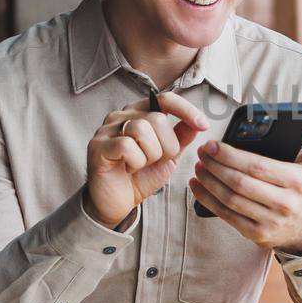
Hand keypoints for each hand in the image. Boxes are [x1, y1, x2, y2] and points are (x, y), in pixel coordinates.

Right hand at [85, 93, 207, 227]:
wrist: (117, 203)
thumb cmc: (140, 177)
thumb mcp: (168, 156)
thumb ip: (182, 138)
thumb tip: (198, 123)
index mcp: (139, 113)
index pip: (165, 99)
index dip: (186, 110)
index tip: (203, 125)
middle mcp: (121, 115)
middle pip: (158, 119)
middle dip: (167, 146)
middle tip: (154, 161)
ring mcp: (107, 129)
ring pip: (143, 130)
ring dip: (150, 155)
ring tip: (139, 165)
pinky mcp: (98, 146)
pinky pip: (127, 146)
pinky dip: (135, 162)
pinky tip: (128, 169)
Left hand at [189, 128, 301, 253]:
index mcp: (297, 182)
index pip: (258, 166)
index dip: (231, 156)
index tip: (213, 145)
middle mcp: (284, 204)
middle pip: (240, 183)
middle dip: (215, 166)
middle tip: (202, 153)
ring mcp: (270, 222)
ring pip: (231, 200)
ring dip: (209, 182)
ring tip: (198, 167)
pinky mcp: (257, 235)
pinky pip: (226, 216)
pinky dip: (207, 201)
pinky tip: (198, 187)